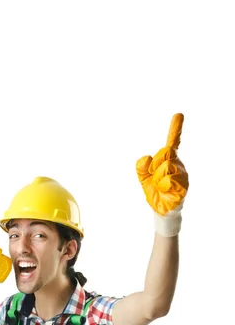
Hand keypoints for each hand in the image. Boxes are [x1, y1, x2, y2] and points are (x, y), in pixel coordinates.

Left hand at [136, 114, 188, 229]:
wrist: (160, 210)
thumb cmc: (155, 191)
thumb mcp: (143, 177)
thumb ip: (141, 166)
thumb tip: (146, 158)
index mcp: (169, 160)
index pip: (172, 143)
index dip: (175, 129)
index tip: (178, 115)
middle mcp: (178, 164)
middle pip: (164, 153)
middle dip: (155, 165)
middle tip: (154, 176)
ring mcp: (183, 175)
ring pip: (166, 167)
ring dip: (157, 178)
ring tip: (161, 187)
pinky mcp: (184, 186)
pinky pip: (169, 180)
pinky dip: (163, 186)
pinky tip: (165, 191)